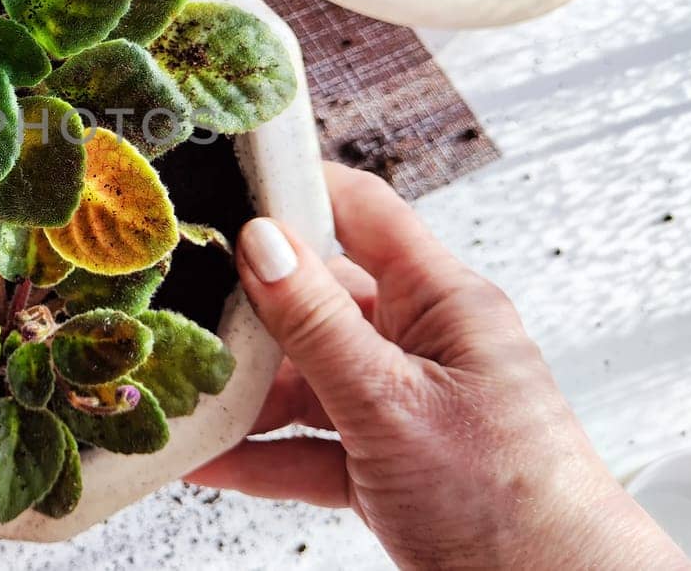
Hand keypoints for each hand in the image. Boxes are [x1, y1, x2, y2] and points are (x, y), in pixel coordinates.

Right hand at [190, 163, 688, 568]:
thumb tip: (262, 242)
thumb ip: (320, 326)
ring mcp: (404, 408)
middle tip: (178, 307)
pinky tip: (207, 457)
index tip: (225, 185)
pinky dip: (261, 454)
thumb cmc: (511, 504)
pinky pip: (310, 447)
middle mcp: (425, 346)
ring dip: (247, 393)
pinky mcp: (388, 467)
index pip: (364, 213)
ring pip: (308, 379)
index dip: (297, 189)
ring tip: (183, 394)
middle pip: (320, 302)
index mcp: (445, 304)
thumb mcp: (393, 404)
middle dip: (249, 312)